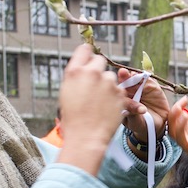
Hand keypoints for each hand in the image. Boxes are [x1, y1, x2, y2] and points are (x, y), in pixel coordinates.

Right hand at [56, 45, 123, 174]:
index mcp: (74, 71)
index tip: (89, 58)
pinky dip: (116, 97)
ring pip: (111, 76)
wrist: (86, 137)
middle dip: (98, 69)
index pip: (84, 49)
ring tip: (100, 102)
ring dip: (108, 85)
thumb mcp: (67, 93)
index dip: (87, 54)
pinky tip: (108, 108)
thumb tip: (82, 69)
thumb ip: (76, 78)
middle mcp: (91, 73)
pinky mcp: (120, 93)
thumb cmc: (72, 119)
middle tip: (95, 83)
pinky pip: (119, 90)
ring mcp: (107, 82)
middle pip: (99, 60)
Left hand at [118, 68, 170, 144]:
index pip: (119, 91)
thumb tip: (129, 109)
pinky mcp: (152, 86)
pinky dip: (147, 76)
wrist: (155, 126)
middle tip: (123, 73)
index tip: (117, 84)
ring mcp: (141, 88)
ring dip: (135, 75)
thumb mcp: (135, 122)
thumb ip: (132, 115)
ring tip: (134, 74)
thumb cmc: (140, 124)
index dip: (117, 87)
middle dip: (124, 76)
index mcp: (122, 99)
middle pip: (126, 81)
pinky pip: (149, 79)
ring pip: (137, 78)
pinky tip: (146, 75)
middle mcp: (130, 91)